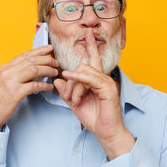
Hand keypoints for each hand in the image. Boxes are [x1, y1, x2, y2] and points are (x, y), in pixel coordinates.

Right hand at [0, 45, 58, 130]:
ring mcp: (11, 82)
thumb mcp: (5, 81)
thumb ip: (17, 73)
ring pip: (34, 70)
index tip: (48, 48)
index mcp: (5, 68)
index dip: (39, 50)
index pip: (25, 55)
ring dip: (48, 70)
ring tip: (54, 73)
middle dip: (47, 60)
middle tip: (55, 62)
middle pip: (31, 61)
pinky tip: (49, 86)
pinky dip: (44, 85)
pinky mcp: (15, 93)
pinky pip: (34, 85)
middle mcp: (7, 72)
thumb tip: (33, 67)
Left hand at [54, 29, 133, 158]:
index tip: (88, 34)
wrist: (105, 132)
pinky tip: (71, 78)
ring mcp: (106, 83)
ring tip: (75, 99)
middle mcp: (102, 79)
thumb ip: (67, 92)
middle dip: (76, 71)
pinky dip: (79, 78)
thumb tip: (58, 81)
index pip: (92, 60)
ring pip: (86, 72)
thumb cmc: (94, 118)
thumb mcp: (75, 103)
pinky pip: (91, 79)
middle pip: (86, 65)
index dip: (90, 47)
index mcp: (96, 81)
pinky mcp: (108, 89)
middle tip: (73, 84)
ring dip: (75, 84)